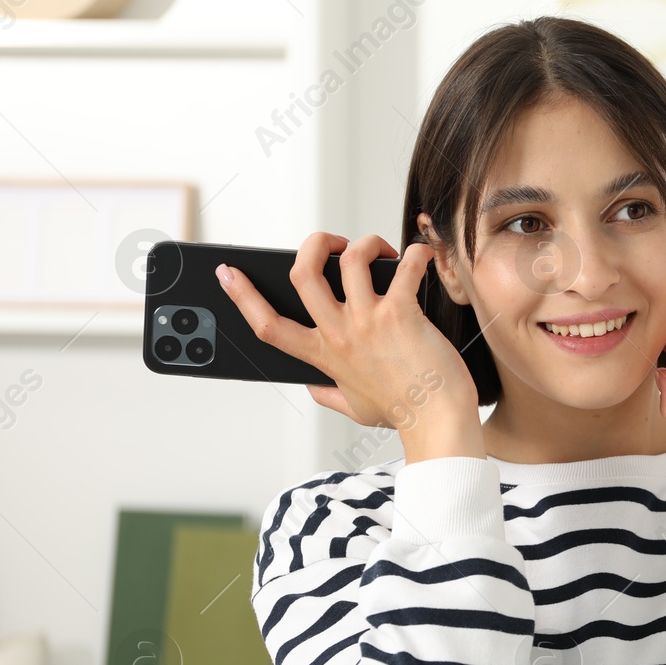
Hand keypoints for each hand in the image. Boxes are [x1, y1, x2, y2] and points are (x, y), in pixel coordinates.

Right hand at [219, 232, 484, 459]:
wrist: (437, 422)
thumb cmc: (403, 413)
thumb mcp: (354, 408)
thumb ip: (328, 395)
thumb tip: (313, 387)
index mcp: (323, 355)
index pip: (269, 326)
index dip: (242, 297)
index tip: (227, 273)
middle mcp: (339, 335)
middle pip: (303, 275)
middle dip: (314, 244)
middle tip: (333, 243)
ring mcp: (368, 322)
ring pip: (350, 260)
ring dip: (365, 244)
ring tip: (380, 251)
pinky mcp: (401, 314)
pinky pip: (404, 268)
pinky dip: (416, 255)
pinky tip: (422, 256)